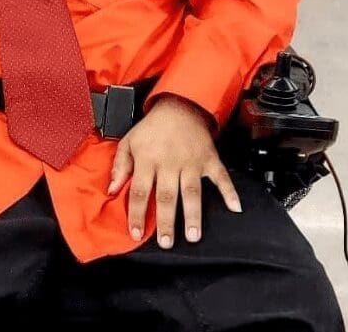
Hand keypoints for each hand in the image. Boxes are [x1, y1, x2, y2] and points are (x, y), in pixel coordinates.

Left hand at [108, 94, 241, 248]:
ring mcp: (191, 162)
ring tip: (193, 235)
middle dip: (166, 222)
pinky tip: (235, 207)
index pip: (140, 192)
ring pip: (192, 192)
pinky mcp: (209, 159)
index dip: (137, 214)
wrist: (179, 105)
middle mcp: (170, 163)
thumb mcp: (129, 141)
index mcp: (148, 160)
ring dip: (193, 215)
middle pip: (167, 196)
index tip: (136, 234)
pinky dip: (229, 192)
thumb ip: (120, 166)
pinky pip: (220, 177)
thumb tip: (112, 190)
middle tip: (166, 243)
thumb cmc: (152, 127)